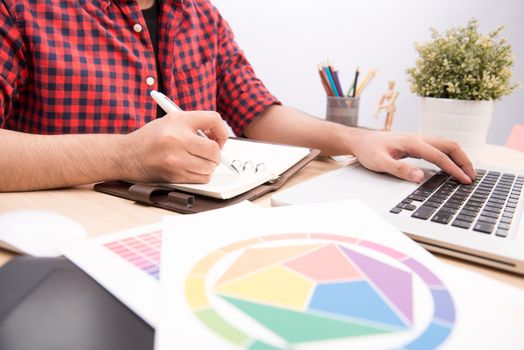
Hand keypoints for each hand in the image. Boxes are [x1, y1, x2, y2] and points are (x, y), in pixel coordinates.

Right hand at [124, 111, 227, 182]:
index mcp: (178, 121)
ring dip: (209, 165)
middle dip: (216, 153)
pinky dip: (201, 174)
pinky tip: (192, 168)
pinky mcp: (174, 176)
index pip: (213, 119)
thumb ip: (195, 124)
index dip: (221, 130)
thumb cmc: (151, 138)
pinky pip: (201, 178)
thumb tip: (219, 137)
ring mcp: (176, 160)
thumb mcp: (171, 120)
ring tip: (198, 160)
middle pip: (214, 149)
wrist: (127, 155)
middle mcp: (177, 139)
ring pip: (210, 166)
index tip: (218, 138)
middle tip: (209, 152)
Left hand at [350, 130, 475, 182]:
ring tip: (466, 173)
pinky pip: (438, 148)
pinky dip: (449, 156)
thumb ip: (399, 169)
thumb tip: (419, 176)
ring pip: (446, 145)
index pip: (439, 156)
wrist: (359, 141)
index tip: (464, 180)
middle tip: (472, 177)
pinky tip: (450, 166)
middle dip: (464, 161)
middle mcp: (418, 138)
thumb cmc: (368, 151)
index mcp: (412, 142)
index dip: (454, 168)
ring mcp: (418, 140)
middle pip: (450, 145)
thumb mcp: (380, 163)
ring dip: (458, 157)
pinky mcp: (415, 144)